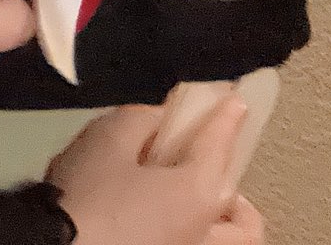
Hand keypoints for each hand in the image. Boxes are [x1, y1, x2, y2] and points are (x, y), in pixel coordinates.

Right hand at [47, 96, 258, 244]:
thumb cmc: (88, 194)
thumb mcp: (105, 141)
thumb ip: (139, 121)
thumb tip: (160, 118)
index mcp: (198, 192)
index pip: (218, 145)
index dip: (226, 117)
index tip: (237, 99)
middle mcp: (208, 232)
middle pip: (242, 212)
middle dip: (235, 186)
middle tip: (208, 168)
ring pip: (233, 242)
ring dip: (228, 221)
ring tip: (199, 206)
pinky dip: (199, 233)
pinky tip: (168, 223)